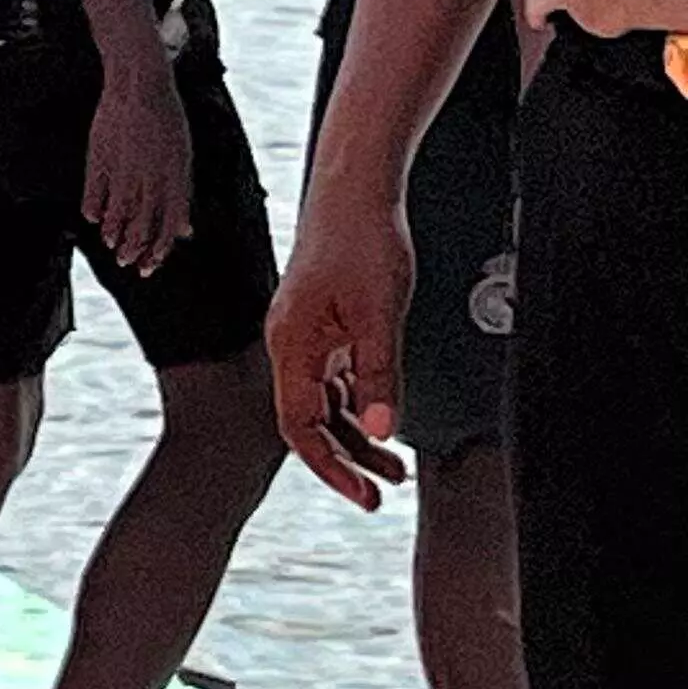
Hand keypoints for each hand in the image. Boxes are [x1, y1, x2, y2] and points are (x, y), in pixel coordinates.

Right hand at [82, 55, 196, 275]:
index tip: (150, 264)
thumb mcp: (182, 159)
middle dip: (135, 250)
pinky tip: (93, 219)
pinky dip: (94, 209)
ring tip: (111, 245)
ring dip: (114, 234)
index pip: (168, 227)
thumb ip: (181, 196)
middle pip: (142, 226)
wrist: (141, 88)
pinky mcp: (100, 160)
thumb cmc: (166, 121)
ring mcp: (124, 172)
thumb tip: (185, 230)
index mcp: (175, 181)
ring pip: (118, 215)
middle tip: (128, 262)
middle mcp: (150, 181)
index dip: (159, 250)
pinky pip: (95, 193)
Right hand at [267, 194, 417, 511]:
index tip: (362, 495)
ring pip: (327, 403)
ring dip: (358, 436)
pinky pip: (337, 380)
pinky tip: (385, 418)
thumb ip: (381, 376)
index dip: (330, 466)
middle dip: (347, 460)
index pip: (300, 426)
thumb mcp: (382, 314)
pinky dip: (361, 405)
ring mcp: (308, 337)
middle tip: (383, 493)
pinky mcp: (325, 326)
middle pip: (311, 421)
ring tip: (397, 468)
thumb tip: (384, 431)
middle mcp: (291, 346)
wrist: (355, 193)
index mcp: (292, 346)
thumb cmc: (362, 242)